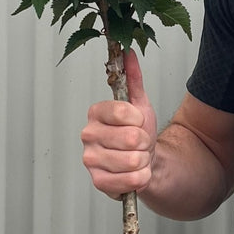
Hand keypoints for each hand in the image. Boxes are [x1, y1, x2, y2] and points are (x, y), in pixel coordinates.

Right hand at [80, 48, 158, 198]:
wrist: (144, 161)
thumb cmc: (139, 132)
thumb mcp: (140, 104)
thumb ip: (133, 78)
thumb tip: (128, 52)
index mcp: (96, 113)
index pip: (124, 112)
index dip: (139, 119)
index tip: (138, 122)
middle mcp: (88, 134)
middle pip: (131, 138)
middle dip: (144, 142)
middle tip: (139, 143)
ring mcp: (90, 159)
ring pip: (133, 160)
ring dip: (143, 160)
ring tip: (136, 157)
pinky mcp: (97, 182)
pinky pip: (130, 180)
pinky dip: (140, 178)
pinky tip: (133, 172)